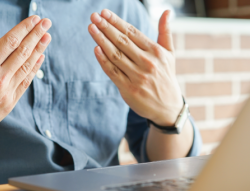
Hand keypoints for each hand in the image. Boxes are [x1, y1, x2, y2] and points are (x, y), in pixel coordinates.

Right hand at [0, 14, 51, 148]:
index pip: (10, 41)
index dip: (24, 28)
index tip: (34, 19)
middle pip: (23, 51)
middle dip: (36, 35)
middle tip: (47, 23)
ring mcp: (6, 91)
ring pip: (27, 66)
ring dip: (39, 50)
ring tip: (47, 37)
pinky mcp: (10, 103)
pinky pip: (26, 82)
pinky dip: (34, 69)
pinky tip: (40, 58)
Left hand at [88, 10, 182, 125]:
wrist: (167, 107)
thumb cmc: (166, 76)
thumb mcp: (170, 54)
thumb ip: (165, 32)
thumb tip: (167, 11)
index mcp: (156, 52)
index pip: (133, 32)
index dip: (117, 22)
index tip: (104, 13)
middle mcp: (147, 63)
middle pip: (122, 41)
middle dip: (106, 27)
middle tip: (94, 17)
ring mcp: (137, 77)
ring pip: (115, 55)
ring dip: (101, 40)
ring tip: (91, 28)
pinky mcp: (128, 89)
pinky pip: (113, 72)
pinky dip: (103, 60)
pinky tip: (96, 49)